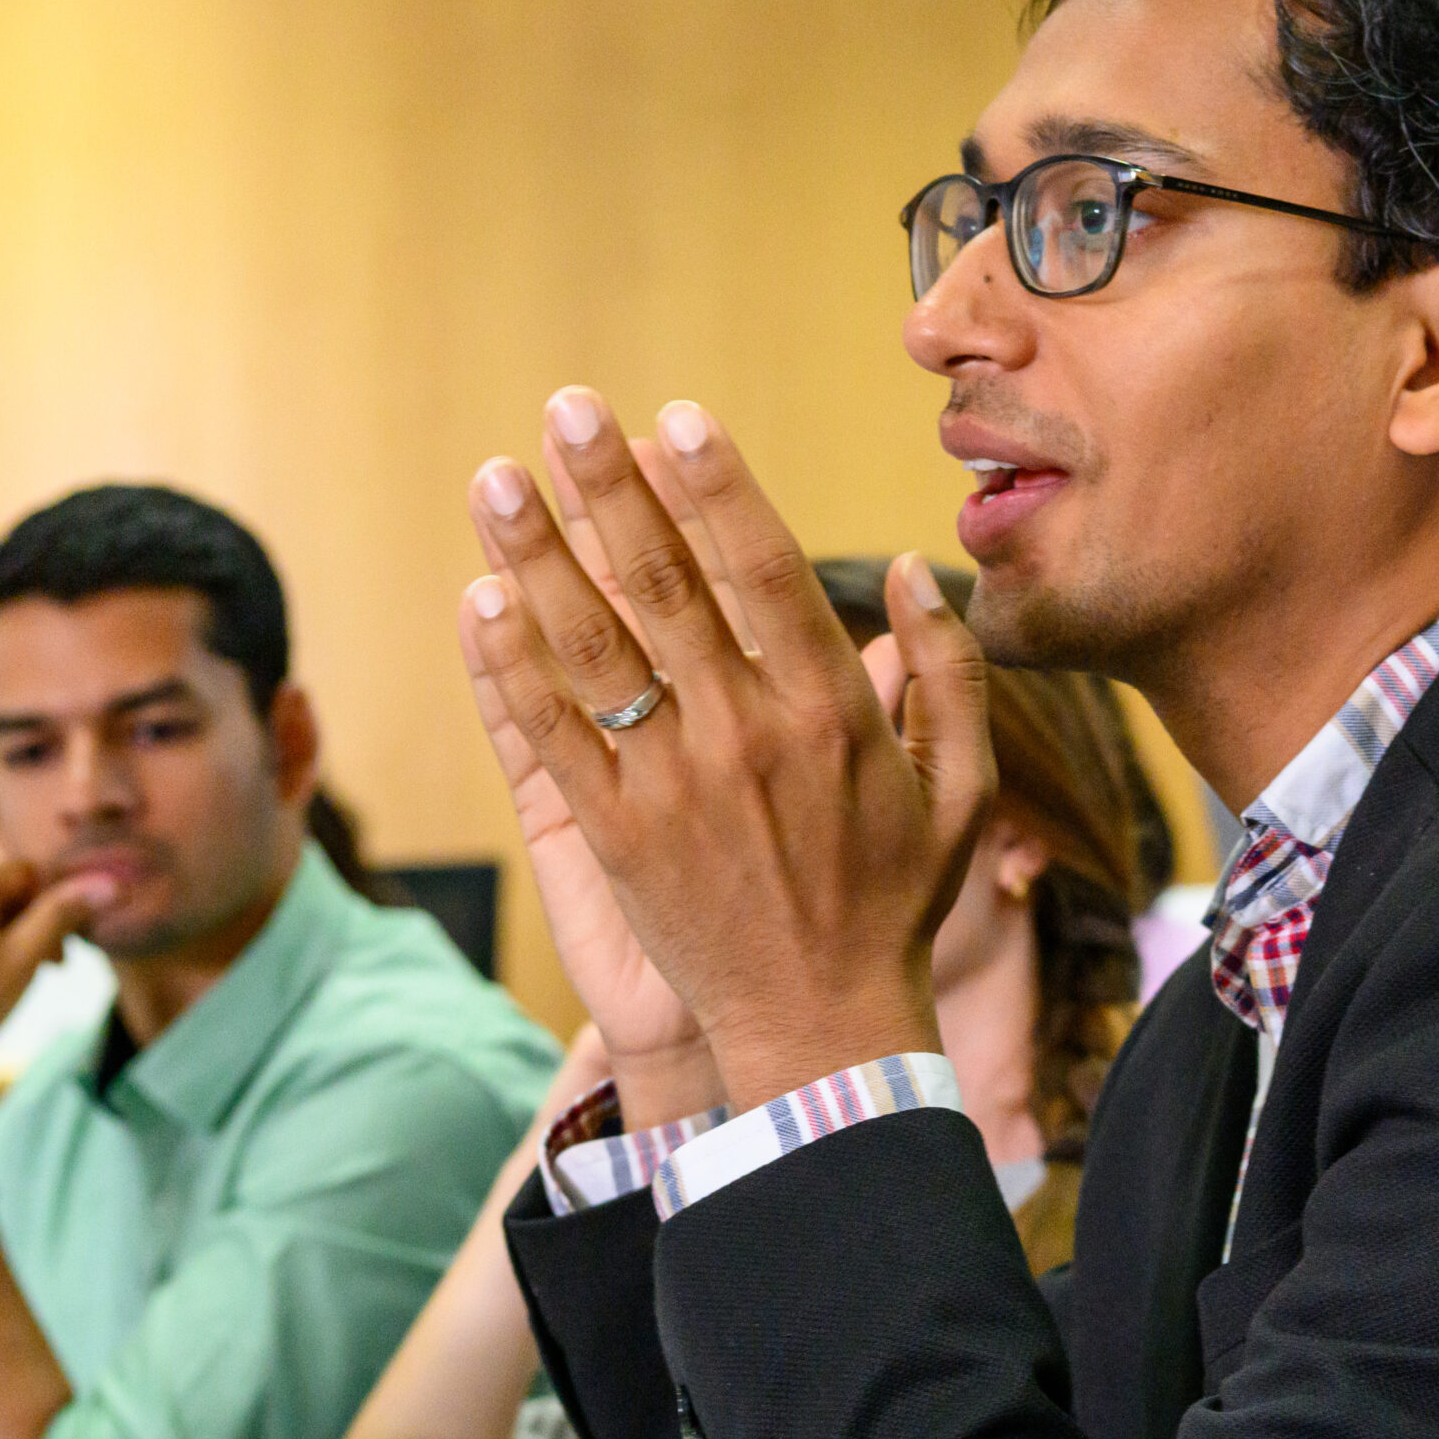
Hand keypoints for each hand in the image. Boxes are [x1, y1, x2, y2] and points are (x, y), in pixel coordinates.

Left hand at [460, 391, 990, 1111]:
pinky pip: (551, 736)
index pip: (764, 570)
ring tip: (495, 480)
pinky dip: (510, 669)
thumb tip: (911, 569)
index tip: (676, 415)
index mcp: (830, 710)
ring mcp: (673, 786)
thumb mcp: (962, 787)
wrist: (822, 1029)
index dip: (717, 487)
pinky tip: (476, 602)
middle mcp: (747, 735)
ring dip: (538, 557)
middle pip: (666, 586)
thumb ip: (947, 671)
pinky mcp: (616, 837)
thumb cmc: (896, 900)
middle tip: (569, 408)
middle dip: (611, 490)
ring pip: (594, 648)